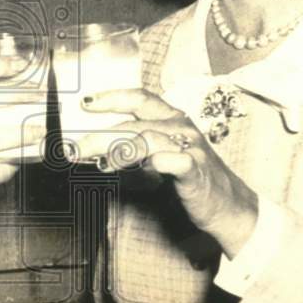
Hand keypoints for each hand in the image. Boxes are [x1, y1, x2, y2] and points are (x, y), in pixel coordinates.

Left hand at [74, 89, 257, 257]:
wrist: (227, 205)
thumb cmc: (190, 177)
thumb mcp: (158, 157)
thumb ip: (132, 149)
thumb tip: (94, 149)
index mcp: (171, 118)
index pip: (139, 98)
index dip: (111, 97)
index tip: (85, 102)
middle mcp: (181, 127)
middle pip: (134, 122)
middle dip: (100, 134)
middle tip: (75, 147)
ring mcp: (190, 147)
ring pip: (148, 138)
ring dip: (118, 149)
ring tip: (98, 162)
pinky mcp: (196, 170)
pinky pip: (174, 160)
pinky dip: (155, 161)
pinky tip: (142, 168)